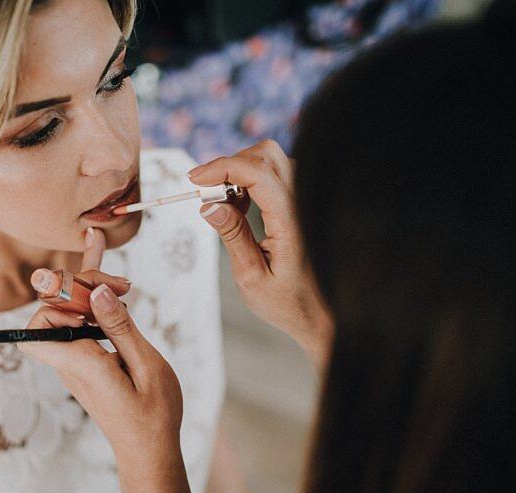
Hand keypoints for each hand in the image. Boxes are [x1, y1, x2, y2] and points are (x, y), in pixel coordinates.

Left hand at [19, 278, 183, 463]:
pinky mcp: (85, 365)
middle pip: (52, 314)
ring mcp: (75, 366)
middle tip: (122, 286)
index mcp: (82, 365)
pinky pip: (79, 331)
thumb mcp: (146, 366)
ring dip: (90, 298)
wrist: (150, 452)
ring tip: (123, 289)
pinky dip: (94, 311)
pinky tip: (116, 300)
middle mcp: (71, 365)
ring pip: (66, 319)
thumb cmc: (153, 415)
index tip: (95, 298)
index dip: (56, 303)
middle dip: (80, 289)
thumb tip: (96, 292)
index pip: (37, 329)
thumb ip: (119, 328)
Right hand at [189, 140, 332, 370]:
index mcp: (292, 223)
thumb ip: (232, 236)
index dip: (222, 168)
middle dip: (230, 165)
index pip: (258, 174)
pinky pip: (276, 174)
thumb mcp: (251, 276)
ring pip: (271, 160)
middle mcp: (304, 204)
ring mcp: (306, 200)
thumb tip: (208, 204)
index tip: (194, 179)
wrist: (320, 313)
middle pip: (266, 155)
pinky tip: (240, 206)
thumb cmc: (288, 302)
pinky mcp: (302, 202)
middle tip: (207, 191)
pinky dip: (252, 181)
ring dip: (240, 172)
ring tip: (224, 204)